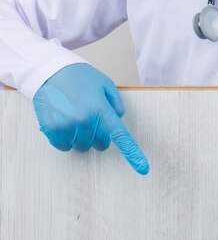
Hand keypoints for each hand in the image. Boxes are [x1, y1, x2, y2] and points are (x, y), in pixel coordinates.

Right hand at [33, 63, 149, 174]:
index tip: (144, 168)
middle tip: (93, 117)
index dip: (133, 154)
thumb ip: (116, 104)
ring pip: (82, 147)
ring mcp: (66, 127)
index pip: (120, 136)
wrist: (51, 72)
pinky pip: (65, 147)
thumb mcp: (106, 84)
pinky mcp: (51, 131)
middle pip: (100, 144)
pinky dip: (67, 139)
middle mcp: (84, 121)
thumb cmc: (81, 77)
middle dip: (100, 134)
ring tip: (77, 116)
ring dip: (83, 137)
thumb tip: (118, 121)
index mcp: (101, 109)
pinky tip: (65, 121)